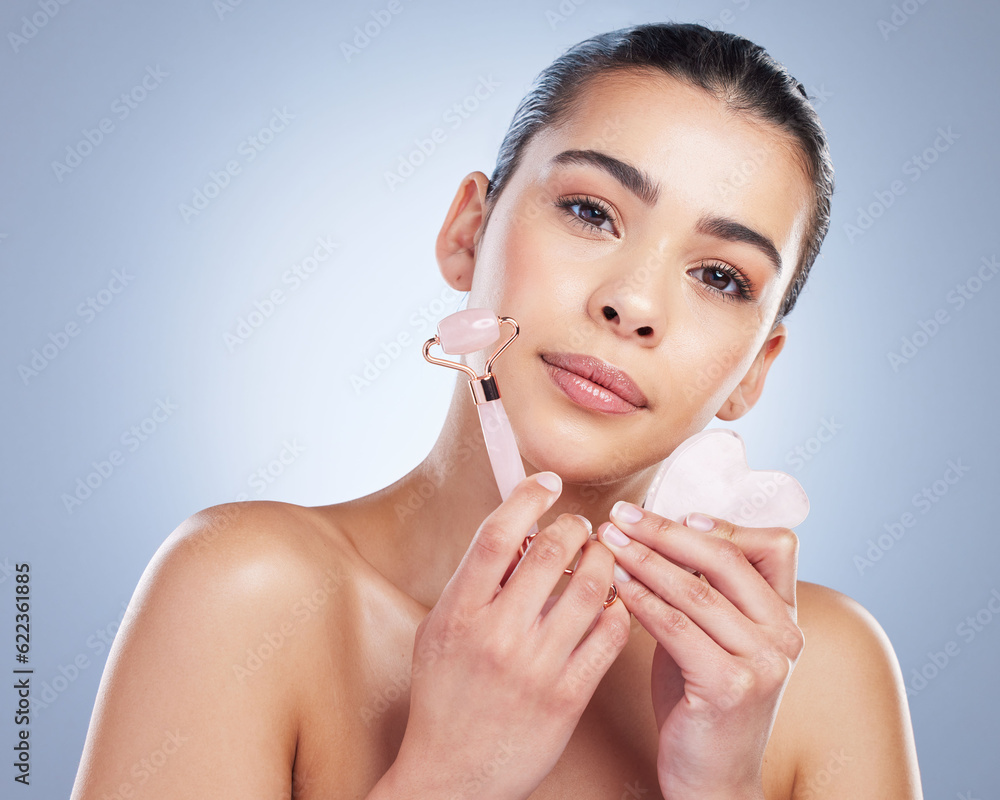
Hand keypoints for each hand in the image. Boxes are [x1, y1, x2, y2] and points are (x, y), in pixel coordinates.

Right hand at [385, 472, 630, 799]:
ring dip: (605, 561)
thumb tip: (514, 536)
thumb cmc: (444, 698)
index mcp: (459, 613)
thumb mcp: (437, 632)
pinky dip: (618, 609)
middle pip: (551, 552)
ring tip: (602, 558)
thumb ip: (471, 584)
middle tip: (581, 527)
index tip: (548, 483)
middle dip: (575, 527)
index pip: (497, 535)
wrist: (453, 776)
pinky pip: (609, 635)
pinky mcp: (569, 696)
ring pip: (591, 588)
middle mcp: (497, 635)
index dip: (527, 498)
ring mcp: (536, 666)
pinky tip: (613, 603)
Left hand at [597, 504, 803, 799]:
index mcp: (785, 615)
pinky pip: (677, 627)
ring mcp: (763, 662)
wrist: (711, 777)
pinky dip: (642, 600)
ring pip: (696, 590)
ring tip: (609, 543)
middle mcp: (784, 634)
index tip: (669, 514)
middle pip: (726, 559)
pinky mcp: (731, 686)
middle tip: (621, 517)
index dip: (720, 524)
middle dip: (665, 532)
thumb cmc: (701, 700)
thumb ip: (704, 591)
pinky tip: (617, 585)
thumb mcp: (711, 635)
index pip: (774, 544)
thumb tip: (662, 531)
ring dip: (644, 560)